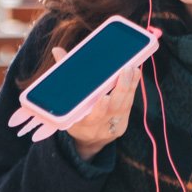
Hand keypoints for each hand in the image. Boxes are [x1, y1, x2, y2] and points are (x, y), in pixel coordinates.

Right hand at [51, 46, 141, 161]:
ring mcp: (113, 126)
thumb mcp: (65, 104)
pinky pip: (128, 106)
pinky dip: (132, 89)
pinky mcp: (123, 124)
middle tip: (126, 70)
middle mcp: (99, 126)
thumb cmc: (74, 115)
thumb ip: (61, 77)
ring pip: (124, 105)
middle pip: (113, 108)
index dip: (100, 108)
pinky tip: (134, 74)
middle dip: (121, 89)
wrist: (87, 141)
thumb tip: (57, 50)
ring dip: (130, 85)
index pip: (92, 117)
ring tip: (132, 67)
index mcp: (82, 124)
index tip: (104, 97)